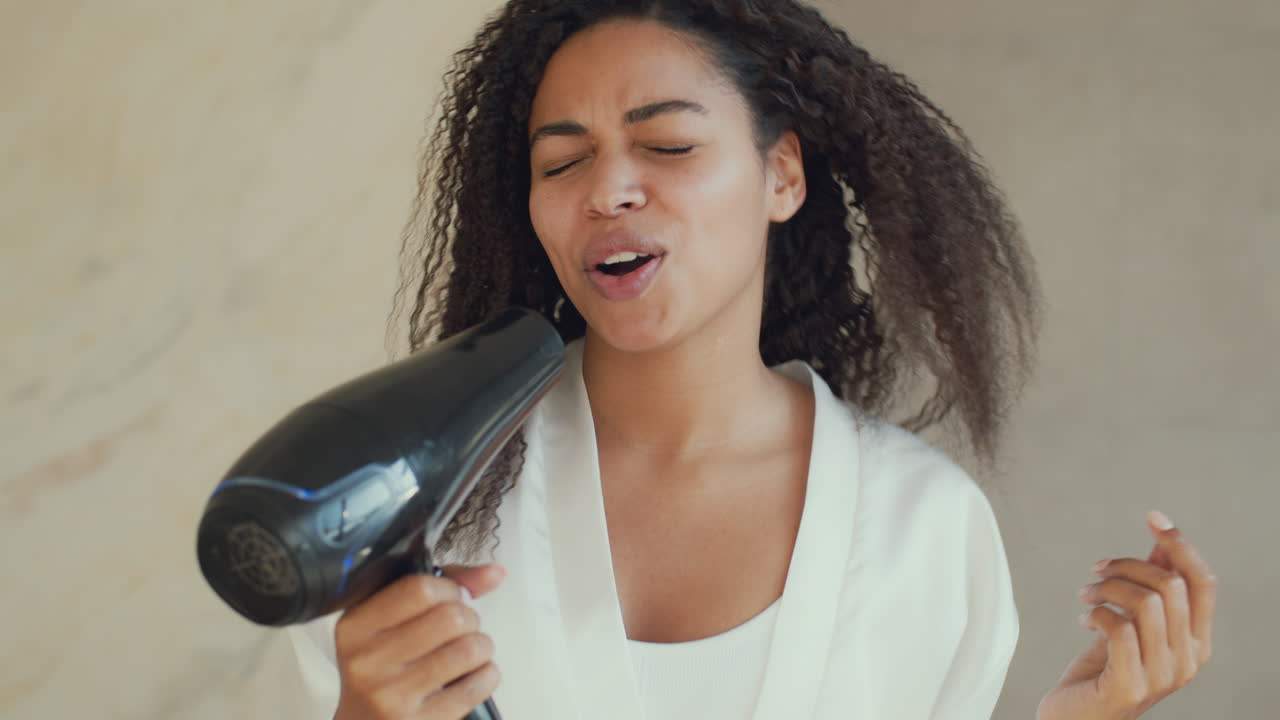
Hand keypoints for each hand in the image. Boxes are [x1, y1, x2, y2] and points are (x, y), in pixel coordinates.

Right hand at [333, 563, 506, 719]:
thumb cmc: (383, 670)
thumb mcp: (391, 623)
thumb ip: (441, 588)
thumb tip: (494, 572)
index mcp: (355, 627)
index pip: (419, 588)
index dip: (450, 588)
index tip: (452, 597)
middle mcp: (367, 661)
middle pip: (451, 617)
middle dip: (469, 618)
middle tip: (461, 629)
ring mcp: (391, 695)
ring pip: (469, 649)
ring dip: (481, 646)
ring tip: (468, 652)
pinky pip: (478, 684)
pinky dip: (486, 675)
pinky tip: (471, 676)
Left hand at [1037, 511, 1216, 719]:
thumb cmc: (1104, 673)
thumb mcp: (1132, 625)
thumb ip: (1153, 590)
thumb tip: (1163, 545)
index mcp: (1195, 642)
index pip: (1204, 583)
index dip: (1181, 545)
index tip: (1153, 518)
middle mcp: (1188, 660)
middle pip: (1170, 585)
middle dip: (1127, 565)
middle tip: (1097, 570)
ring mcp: (1163, 676)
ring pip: (1147, 602)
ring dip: (1107, 587)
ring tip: (1086, 594)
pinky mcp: (1132, 687)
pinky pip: (1120, 629)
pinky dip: (1097, 613)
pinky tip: (1085, 619)